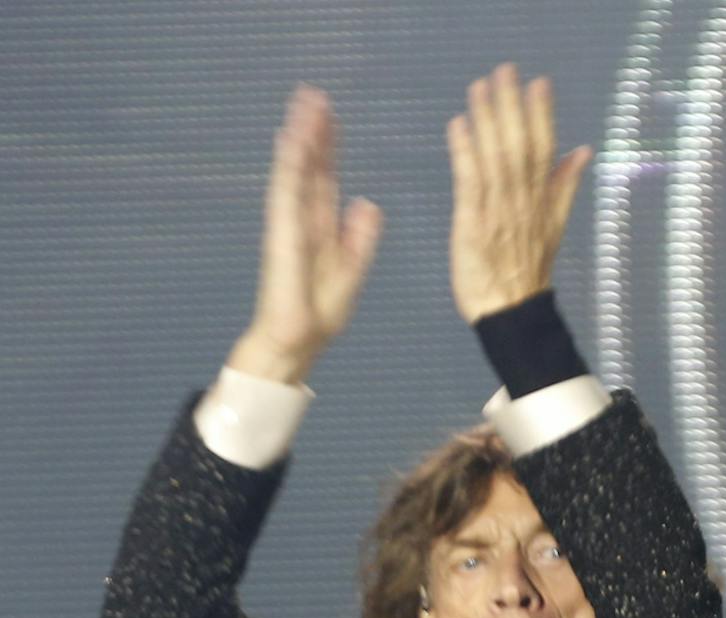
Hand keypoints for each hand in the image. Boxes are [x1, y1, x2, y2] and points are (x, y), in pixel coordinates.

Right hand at [228, 86, 382, 384]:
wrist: (298, 340)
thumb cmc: (319, 312)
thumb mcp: (352, 269)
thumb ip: (360, 237)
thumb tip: (369, 203)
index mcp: (322, 226)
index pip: (326, 177)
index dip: (330, 147)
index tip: (332, 116)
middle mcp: (303, 218)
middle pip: (310, 166)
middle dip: (313, 131)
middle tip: (314, 94)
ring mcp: (289, 222)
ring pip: (296, 170)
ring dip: (300, 137)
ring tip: (304, 104)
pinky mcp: (281, 233)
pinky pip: (286, 192)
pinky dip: (290, 165)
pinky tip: (294, 139)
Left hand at [446, 63, 591, 323]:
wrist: (512, 313)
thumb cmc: (525, 270)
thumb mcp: (554, 226)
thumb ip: (565, 185)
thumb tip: (584, 151)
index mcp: (542, 201)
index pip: (544, 150)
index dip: (542, 116)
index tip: (540, 82)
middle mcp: (523, 203)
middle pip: (520, 148)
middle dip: (513, 107)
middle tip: (506, 70)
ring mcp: (498, 213)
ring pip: (496, 160)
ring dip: (488, 121)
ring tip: (480, 86)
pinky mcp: (473, 224)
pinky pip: (470, 184)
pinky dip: (464, 154)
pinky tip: (459, 125)